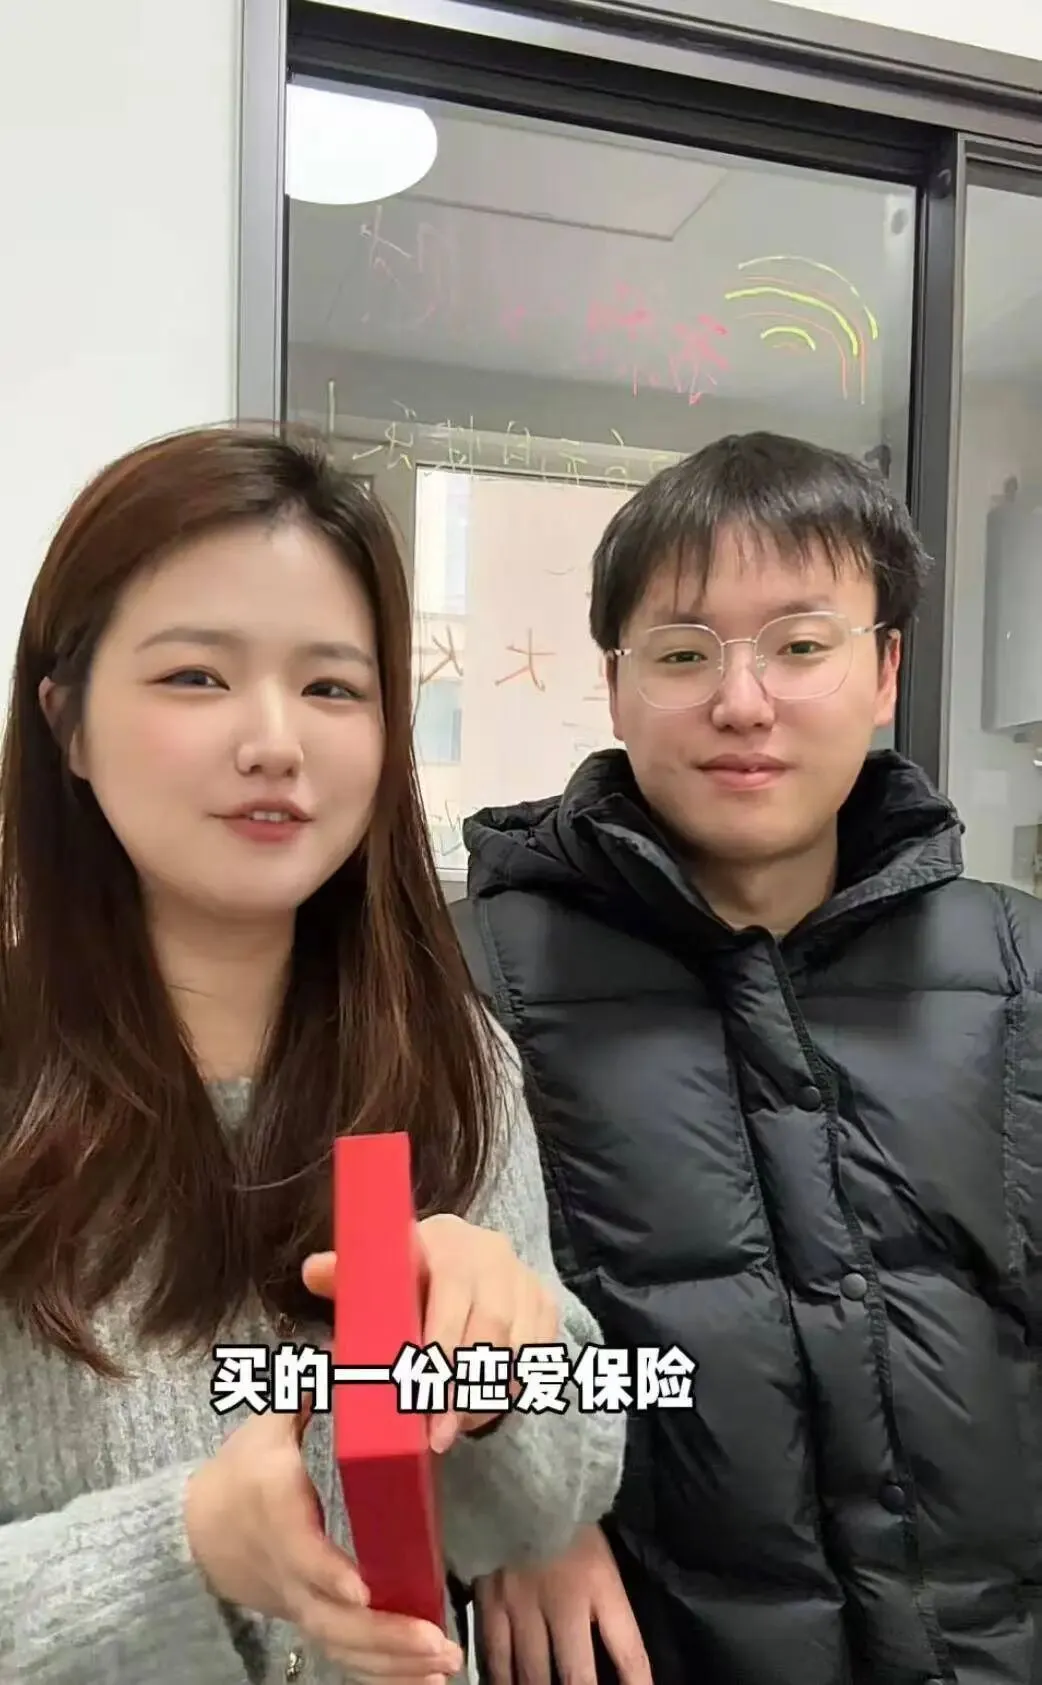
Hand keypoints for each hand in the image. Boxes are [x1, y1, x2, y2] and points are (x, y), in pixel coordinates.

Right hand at [185, 1402, 462, 1678]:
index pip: (300, 1551)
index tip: (363, 1591)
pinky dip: (384, 1675)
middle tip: (437, 1640)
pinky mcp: (312, 1622)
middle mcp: (288, 1568)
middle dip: (385, 1635)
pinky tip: (429, 1681)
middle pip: (331, 1617)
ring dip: (393, 1663)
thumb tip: (354, 1350)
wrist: (199, 1532)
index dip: (329, 1573)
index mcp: (277, 1510)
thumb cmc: (244, 1468)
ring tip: (445, 1664)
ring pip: (342, 1646)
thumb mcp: (269, 1422)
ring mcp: (299, 1604)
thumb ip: (310, 1389)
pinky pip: (346, 1657)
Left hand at [303, 1215, 558, 1453]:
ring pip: (514, 1346)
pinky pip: (538, 1353)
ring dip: (485, 1395)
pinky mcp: (545, 1302)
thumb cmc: (408, 1277)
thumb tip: (313, 1271)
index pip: (448, 1290)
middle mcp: (489, 1252)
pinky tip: (483, 1411)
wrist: (465, 1263)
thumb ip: (346, 1276)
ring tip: (453, 1430)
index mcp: (443, 1240)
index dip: (437, 1344)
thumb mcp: (376, 1274)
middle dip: (460, 1386)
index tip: (417, 1392)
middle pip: (486, 1326)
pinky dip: (514, 1387)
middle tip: (436, 1435)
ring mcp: (522, 1277)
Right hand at [476, 1525, 651, 1684]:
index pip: (629, 1650)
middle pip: (577, 1675)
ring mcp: (523, 1604)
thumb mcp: (602, 1553)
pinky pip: (496, 1655)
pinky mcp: (489, 1600)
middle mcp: (564, 1601)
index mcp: (601, 1583)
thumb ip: (606, 1601)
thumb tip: (613, 1647)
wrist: (518, 1475)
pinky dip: (504, 1679)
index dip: (638, 1684)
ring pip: (533, 1674)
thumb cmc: (568, 1515)